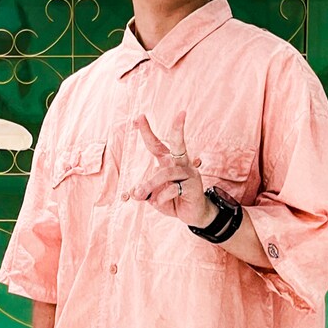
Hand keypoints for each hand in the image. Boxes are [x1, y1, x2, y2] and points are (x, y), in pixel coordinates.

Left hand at [128, 110, 217, 229]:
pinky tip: (157, 202)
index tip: (139, 117)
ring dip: (149, 183)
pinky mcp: (193, 186)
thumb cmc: (173, 200)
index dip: (147, 131)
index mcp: (169, 161)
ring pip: (166, 173)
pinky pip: (173, 189)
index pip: (156, 144)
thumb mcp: (154, 196)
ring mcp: (189, 174)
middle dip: (178, 128)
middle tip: (181, 113)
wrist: (193, 214)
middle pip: (179, 143)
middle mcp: (181, 163)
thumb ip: (144, 192)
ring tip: (139, 193)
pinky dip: (161, 197)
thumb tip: (134, 192)